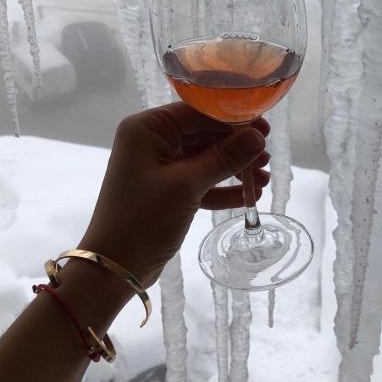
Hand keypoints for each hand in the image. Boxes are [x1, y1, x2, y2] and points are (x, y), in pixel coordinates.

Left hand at [78, 102, 269, 289]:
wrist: (114, 268)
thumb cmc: (143, 218)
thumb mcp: (187, 185)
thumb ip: (224, 158)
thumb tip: (258, 136)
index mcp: (147, 128)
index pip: (197, 113)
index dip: (233, 120)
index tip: (264, 130)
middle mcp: (151, 140)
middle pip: (203, 135)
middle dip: (236, 148)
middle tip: (267, 157)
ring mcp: (158, 166)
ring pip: (204, 159)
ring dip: (233, 169)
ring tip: (264, 180)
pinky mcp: (166, 190)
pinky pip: (199, 181)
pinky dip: (221, 187)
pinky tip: (249, 196)